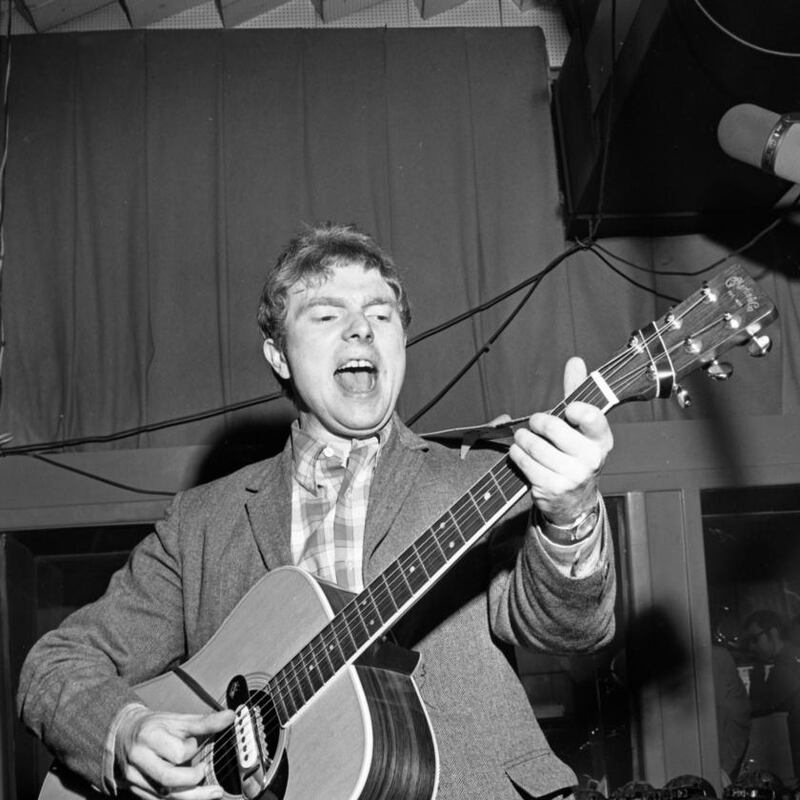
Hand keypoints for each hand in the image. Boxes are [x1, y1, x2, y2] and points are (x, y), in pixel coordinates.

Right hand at [116, 707, 234, 798]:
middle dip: (193, 781)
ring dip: (193, 797)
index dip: (191, 750)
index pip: (176, 753)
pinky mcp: (135, 790)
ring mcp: (134, 778)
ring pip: (164, 796)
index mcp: (149, 737)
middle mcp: (139, 760)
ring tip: (214, 792)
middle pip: (168, 780)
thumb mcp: (178, 719)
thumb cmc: (154, 726)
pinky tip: (195, 796)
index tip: (196, 744)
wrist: (124, 734)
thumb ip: (204, 721)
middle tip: (206, 771)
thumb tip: (230, 716)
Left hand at [509, 356, 612, 523]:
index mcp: (601, 439)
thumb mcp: (580, 427)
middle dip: (538, 422)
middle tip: (534, 422)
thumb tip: (575, 361)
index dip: (578, 410)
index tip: (569, 409)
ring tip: (523, 437)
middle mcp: (591, 459)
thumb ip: (577, 393)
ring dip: (523, 439)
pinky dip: (518, 455)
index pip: (593, 419)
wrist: (574, 499)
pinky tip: (520, 452)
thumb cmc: (574, 454)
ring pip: (536, 447)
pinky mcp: (553, 488)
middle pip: (555, 428)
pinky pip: (526, 463)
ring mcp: (572, 476)